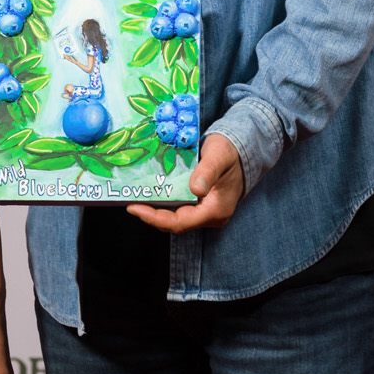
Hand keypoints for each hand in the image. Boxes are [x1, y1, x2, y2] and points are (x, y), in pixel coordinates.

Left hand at [127, 133, 244, 233]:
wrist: (243, 149)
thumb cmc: (231, 151)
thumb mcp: (220, 155)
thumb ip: (208, 171)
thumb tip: (195, 189)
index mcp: (216, 210)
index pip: (181, 222)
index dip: (155, 218)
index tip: (135, 208)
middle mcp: (210, 216)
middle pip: (175, 223)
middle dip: (151, 215)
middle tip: (130, 202)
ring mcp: (204, 212)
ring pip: (175, 218)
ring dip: (155, 210)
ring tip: (135, 198)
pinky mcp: (200, 206)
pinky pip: (178, 210)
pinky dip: (162, 204)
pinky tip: (149, 194)